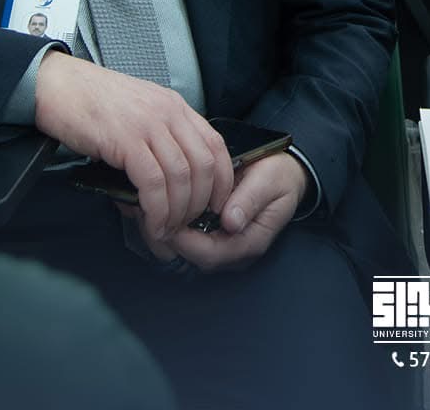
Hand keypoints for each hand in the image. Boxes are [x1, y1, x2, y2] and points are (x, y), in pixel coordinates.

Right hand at [33, 53, 232, 247]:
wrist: (57, 85)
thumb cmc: (92, 102)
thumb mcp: (137, 115)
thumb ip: (156, 144)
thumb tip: (163, 190)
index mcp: (175, 106)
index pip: (216, 145)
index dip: (223, 181)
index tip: (216, 206)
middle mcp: (168, 113)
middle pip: (204, 165)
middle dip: (200, 204)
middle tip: (187, 226)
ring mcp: (148, 124)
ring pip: (181, 177)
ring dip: (178, 212)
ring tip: (166, 231)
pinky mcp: (126, 140)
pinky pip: (153, 181)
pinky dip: (157, 208)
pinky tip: (152, 222)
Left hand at [134, 151, 308, 271]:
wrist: (286, 173)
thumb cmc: (279, 177)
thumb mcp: (269, 182)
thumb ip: (250, 200)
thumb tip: (230, 221)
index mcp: (249, 242)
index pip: (209, 254)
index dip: (183, 240)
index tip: (163, 218)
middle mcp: (233, 250)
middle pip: (191, 256)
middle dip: (165, 236)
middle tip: (142, 212)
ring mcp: (222, 244)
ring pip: (185, 249)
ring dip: (163, 230)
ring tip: (142, 208)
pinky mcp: (212, 234)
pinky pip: (187, 236)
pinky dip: (169, 223)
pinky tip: (155, 205)